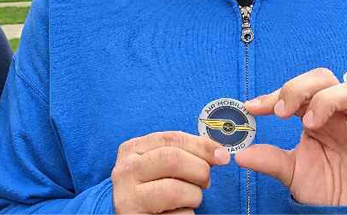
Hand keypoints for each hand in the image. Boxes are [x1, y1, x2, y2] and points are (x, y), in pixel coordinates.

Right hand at [111, 131, 229, 213]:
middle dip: (199, 170)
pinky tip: (178, 213)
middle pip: (172, 159)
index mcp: (132, 149)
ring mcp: (128, 198)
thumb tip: (219, 153)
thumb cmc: (153, 189)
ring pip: (175, 190)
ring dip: (194, 196)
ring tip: (189, 200)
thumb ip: (184, 152)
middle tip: (205, 182)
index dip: (201, 146)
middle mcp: (125, 171)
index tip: (222, 156)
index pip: (171, 139)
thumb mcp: (160, 165)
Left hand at [235, 68, 346, 205]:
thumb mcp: (291, 171)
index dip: (274, 95)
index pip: (296, 91)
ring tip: (310, 123)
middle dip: (299, 87)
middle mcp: (338, 114)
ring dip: (328, 99)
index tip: (252, 107)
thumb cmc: (324, 184)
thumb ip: (268, 160)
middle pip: (324, 78)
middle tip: (281, 111)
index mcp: (315, 115)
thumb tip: (240, 155)